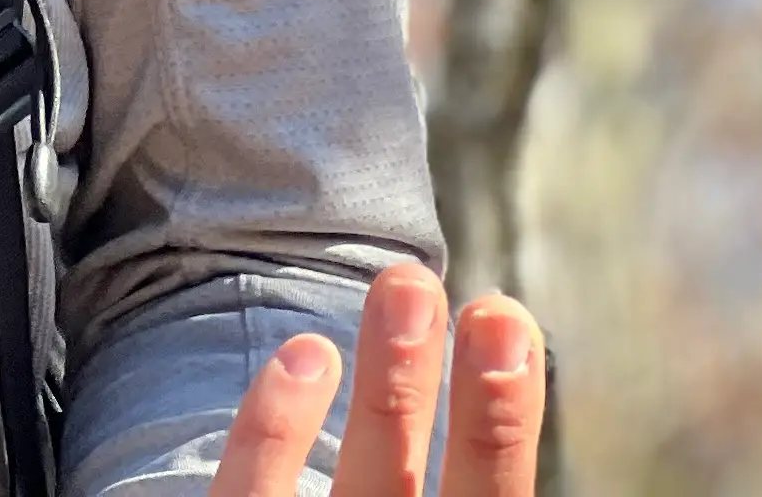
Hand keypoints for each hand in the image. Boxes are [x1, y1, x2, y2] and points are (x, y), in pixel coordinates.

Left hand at [211, 260, 544, 496]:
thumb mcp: (377, 492)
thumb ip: (407, 463)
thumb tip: (432, 385)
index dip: (506, 423)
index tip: (510, 322)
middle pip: (453, 495)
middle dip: (485, 410)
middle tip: (494, 308)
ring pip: (365, 481)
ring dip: (394, 384)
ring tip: (407, 285)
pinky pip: (251, 496)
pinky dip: (274, 429)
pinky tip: (306, 354)